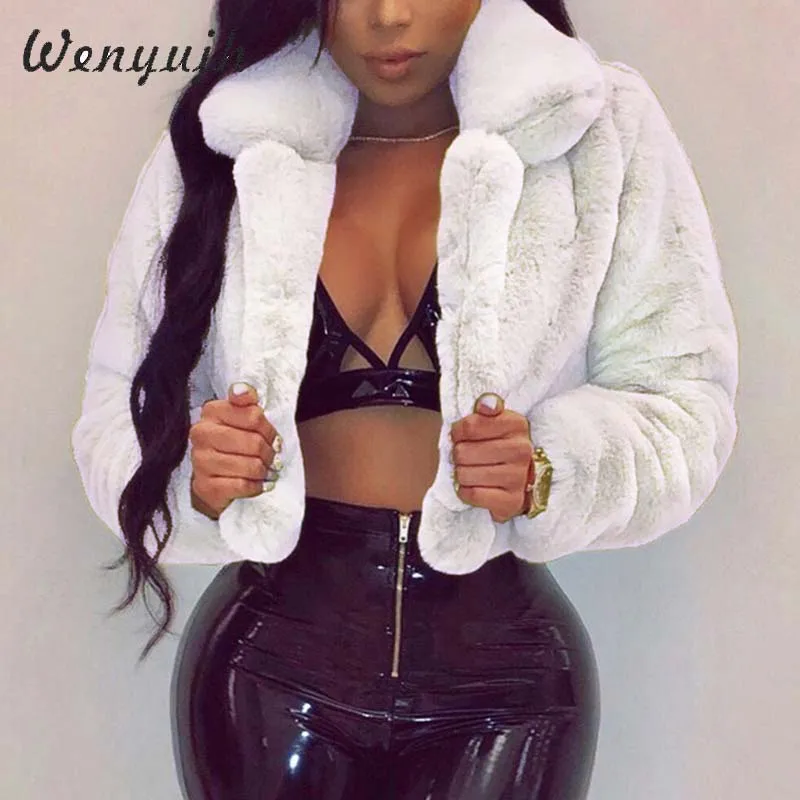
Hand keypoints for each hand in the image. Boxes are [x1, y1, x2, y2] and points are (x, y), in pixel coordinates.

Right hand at [189, 382, 282, 519]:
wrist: (214, 480)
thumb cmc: (234, 445)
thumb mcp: (242, 419)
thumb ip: (246, 402)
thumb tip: (243, 390)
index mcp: (211, 411)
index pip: (254, 416)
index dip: (269, 430)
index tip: (272, 438)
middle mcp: (201, 433)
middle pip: (254, 442)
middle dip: (269, 453)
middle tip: (272, 458)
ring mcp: (200, 460)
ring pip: (250, 466)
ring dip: (264, 471)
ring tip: (265, 471)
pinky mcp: (205, 486)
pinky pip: (242, 485)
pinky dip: (255, 486)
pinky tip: (258, 484)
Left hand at [449, 392, 532, 522]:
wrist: (519, 481)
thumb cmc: (499, 447)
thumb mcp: (494, 422)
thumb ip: (487, 407)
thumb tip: (486, 404)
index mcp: (517, 424)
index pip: (469, 426)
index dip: (457, 432)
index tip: (461, 436)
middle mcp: (522, 450)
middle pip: (463, 452)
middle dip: (459, 455)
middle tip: (466, 457)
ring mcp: (519, 477)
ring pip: (465, 474)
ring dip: (461, 474)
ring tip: (471, 471)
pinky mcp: (512, 501)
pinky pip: (472, 494)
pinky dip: (466, 492)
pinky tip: (474, 486)